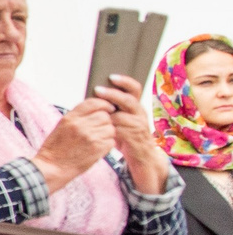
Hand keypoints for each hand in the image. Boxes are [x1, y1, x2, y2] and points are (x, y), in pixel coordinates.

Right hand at [32, 99, 117, 192]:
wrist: (52, 167)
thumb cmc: (56, 148)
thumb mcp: (62, 126)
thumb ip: (78, 116)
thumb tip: (97, 109)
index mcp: (70, 118)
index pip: (94, 103)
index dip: (104, 104)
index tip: (108, 108)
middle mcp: (80, 125)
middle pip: (105, 116)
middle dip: (105, 122)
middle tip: (99, 129)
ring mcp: (90, 137)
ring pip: (110, 128)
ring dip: (107, 133)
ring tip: (97, 140)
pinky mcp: (98, 148)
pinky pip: (111, 141)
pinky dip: (107, 144)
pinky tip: (97, 148)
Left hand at [94, 75, 171, 191]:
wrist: (142, 158)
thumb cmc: (126, 137)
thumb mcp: (119, 121)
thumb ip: (111, 110)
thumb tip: (92, 97)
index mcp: (135, 107)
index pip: (134, 89)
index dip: (124, 81)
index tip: (111, 76)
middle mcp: (140, 114)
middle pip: (129, 100)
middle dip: (113, 94)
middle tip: (98, 90)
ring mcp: (140, 126)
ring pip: (124, 115)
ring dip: (109, 113)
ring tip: (96, 111)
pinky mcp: (136, 139)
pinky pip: (122, 131)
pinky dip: (110, 128)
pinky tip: (101, 127)